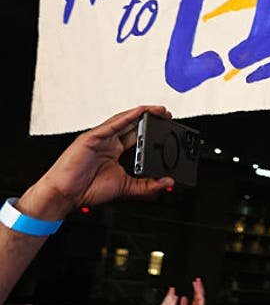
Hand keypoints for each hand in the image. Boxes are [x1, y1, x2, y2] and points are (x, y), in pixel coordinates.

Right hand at [21, 106, 174, 219]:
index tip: (168, 128)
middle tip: (167, 114)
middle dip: (150, 118)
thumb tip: (167, 182)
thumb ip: (147, 185)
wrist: (66, 195)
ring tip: (159, 110)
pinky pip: (111, 125)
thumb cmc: (88, 189)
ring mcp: (99, 139)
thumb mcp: (126, 187)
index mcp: (115, 151)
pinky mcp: (90, 138)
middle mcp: (108, 142)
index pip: (137, 136)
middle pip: (132, 125)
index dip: (152, 130)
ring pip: (123, 121)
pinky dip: (126, 118)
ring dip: (142, 114)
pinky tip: (139, 112)